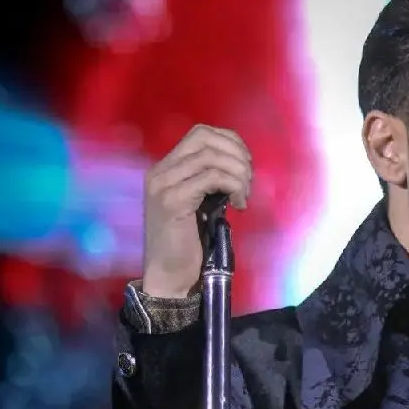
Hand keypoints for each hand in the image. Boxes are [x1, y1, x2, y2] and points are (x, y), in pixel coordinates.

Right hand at [141, 125, 251, 298]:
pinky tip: (239, 205)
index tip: (246, 164)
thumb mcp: (200, 203)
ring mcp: (164, 185)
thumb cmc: (188, 242)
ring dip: (238, 173)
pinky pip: (211, 178)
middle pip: (204, 137)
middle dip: (237, 155)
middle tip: (248, 181)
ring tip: (244, 195)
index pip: (200, 133)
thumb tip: (241, 165)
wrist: (169, 275)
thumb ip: (210, 180)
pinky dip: (233, 186)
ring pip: (211, 157)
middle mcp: (160, 171)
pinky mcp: (172, 201)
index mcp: (166, 168)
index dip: (230, 142)